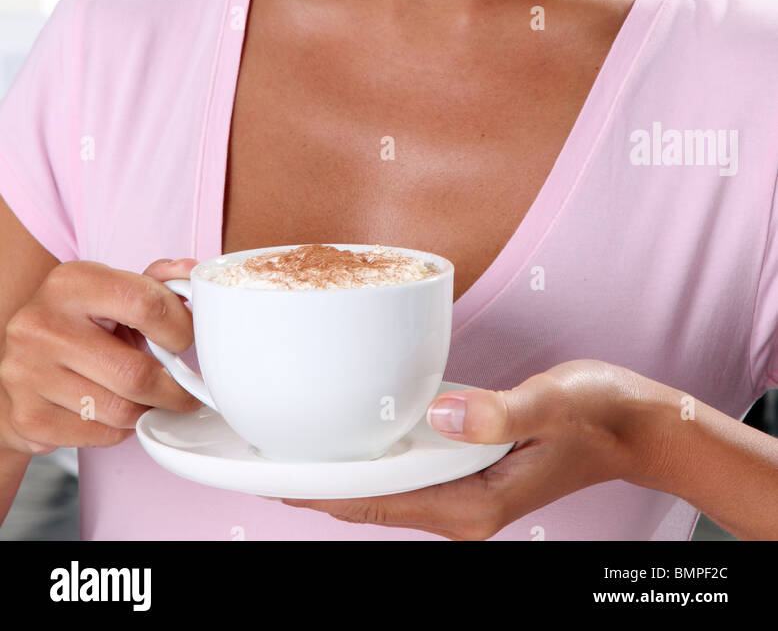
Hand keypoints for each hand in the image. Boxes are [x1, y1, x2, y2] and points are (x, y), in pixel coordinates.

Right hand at [0, 258, 202, 454]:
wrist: (18, 366)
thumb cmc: (75, 325)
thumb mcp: (108, 293)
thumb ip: (153, 281)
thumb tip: (188, 270)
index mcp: (70, 283)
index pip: (144, 303)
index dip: (179, 327)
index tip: (185, 341)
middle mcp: (42, 325)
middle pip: (136, 373)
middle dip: (172, 389)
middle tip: (184, 390)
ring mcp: (28, 373)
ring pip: (121, 411)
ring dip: (146, 410)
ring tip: (147, 399)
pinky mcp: (28, 417)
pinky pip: (100, 434)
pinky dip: (119, 429)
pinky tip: (114, 411)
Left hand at [279, 359, 669, 539]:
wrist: (636, 426)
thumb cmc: (599, 414)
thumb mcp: (555, 404)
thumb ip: (501, 411)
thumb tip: (444, 415)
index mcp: (470, 505)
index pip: (373, 501)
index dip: (314, 490)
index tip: (260, 473)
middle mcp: (457, 508)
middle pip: (363, 501)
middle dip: (307, 481)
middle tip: (247, 449)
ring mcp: (459, 493)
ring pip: (376, 488)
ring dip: (330, 469)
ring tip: (276, 440)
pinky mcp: (463, 471)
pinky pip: (398, 470)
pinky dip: (363, 455)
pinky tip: (339, 431)